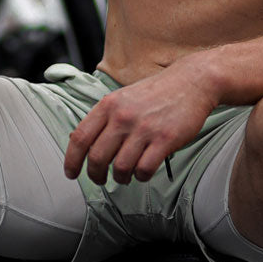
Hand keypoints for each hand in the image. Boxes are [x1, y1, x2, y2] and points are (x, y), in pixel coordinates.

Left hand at [64, 61, 218, 185]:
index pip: (80, 138)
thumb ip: (102, 118)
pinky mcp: (165, 139)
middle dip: (96, 175)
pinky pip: (145, 169)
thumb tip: (75, 139)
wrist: (191, 82)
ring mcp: (144, 128)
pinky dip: (142, 176)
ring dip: (121, 179)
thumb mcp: (122, 98)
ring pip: (121, 167)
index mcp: (108, 105)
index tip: (71, 173)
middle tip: (100, 180)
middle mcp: (123, 116)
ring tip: (125, 177)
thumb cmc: (155, 93)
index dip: (72, 160)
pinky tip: (144, 172)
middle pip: (97, 157)